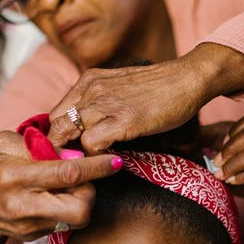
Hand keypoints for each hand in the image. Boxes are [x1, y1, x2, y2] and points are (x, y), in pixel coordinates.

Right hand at [0, 130, 120, 240]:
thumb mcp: (4, 144)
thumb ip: (39, 146)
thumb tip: (74, 152)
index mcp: (14, 176)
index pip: (66, 174)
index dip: (96, 167)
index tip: (115, 161)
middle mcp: (22, 205)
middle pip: (79, 209)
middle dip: (91, 193)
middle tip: (85, 178)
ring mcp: (28, 225)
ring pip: (75, 220)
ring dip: (80, 201)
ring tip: (67, 186)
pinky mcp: (31, 237)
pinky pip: (62, 223)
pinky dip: (66, 209)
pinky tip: (55, 197)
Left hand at [46, 56, 212, 153]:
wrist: (187, 79)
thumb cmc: (159, 88)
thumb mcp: (119, 87)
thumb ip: (99, 102)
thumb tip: (85, 129)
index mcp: (88, 81)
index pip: (55, 114)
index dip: (58, 137)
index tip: (68, 153)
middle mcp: (92, 89)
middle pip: (56, 126)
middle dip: (60, 149)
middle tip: (74, 163)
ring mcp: (106, 104)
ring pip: (68, 135)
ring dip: (77, 155)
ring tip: (92, 163)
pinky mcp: (123, 120)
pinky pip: (91, 144)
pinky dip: (95, 156)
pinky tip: (110, 158)